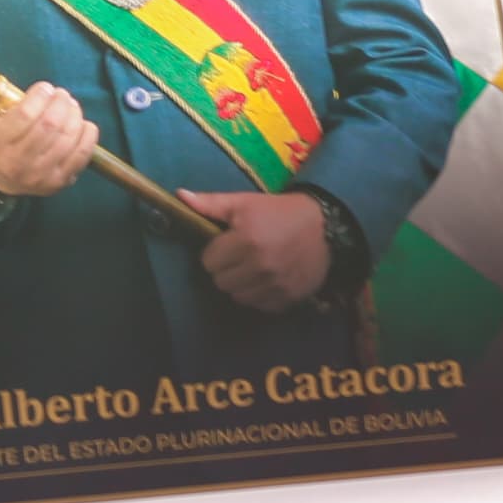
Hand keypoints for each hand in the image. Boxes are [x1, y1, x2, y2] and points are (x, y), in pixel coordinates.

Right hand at [0, 68, 95, 198]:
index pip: (24, 116)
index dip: (39, 97)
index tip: (44, 88)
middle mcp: (17, 161)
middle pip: (50, 126)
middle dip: (60, 103)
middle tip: (60, 94)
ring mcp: (40, 174)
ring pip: (67, 139)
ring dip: (74, 115)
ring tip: (70, 105)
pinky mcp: (59, 182)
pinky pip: (81, 155)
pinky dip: (87, 135)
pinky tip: (82, 123)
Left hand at [182, 188, 332, 310]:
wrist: (323, 226)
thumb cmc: (277, 212)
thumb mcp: (243, 202)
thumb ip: (210, 203)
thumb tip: (179, 196)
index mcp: (246, 240)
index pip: (208, 262)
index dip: (214, 253)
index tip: (225, 246)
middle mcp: (261, 265)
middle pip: (220, 282)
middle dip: (224, 269)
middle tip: (238, 258)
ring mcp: (276, 285)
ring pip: (238, 297)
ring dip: (240, 285)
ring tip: (251, 269)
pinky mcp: (290, 298)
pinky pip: (260, 306)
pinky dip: (259, 296)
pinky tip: (266, 280)